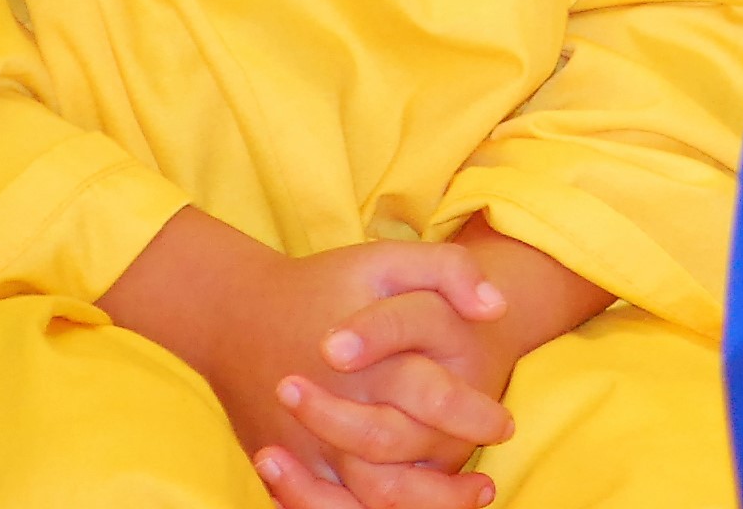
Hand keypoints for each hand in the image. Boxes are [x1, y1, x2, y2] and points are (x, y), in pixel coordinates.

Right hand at [271, 221, 611, 502]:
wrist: (236, 315)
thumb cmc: (325, 285)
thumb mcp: (385, 258)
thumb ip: (448, 269)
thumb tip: (495, 307)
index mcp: (364, 360)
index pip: (432, 398)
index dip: (476, 416)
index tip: (505, 425)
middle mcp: (334, 408)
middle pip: (400, 459)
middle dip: (451, 479)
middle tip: (487, 480)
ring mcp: (307, 444)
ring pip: (371, 496)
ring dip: (425, 505)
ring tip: (470, 498)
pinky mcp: (289, 465)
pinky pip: (334, 508)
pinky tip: (412, 506)